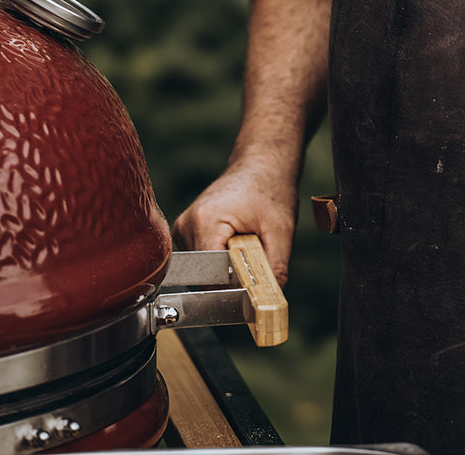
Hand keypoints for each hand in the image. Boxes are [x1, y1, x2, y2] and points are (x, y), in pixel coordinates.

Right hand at [172, 157, 297, 285]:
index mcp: (205, 222)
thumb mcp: (281, 231)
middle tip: (254, 259)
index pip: (208, 276)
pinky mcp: (188, 230)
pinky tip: (235, 243)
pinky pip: (202, 260)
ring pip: (202, 271)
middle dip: (230, 279)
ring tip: (245, 245)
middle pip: (203, 276)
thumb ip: (275, 267)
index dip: (231, 289)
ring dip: (225, 269)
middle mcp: (186, 224)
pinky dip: (221, 260)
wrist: (262, 165)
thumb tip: (270, 300)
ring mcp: (183, 227)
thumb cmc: (271, 189)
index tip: (252, 291)